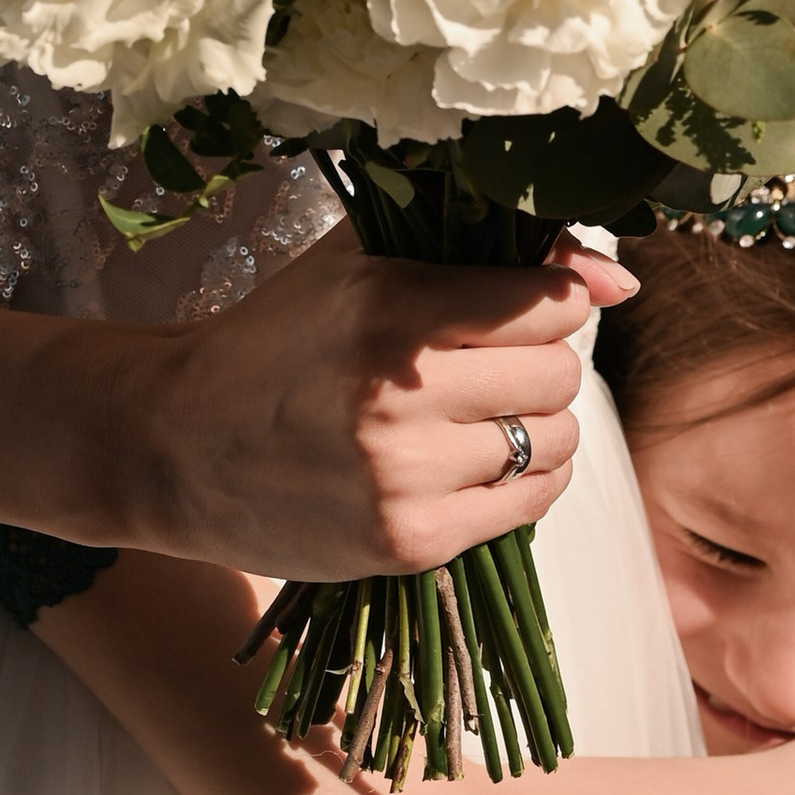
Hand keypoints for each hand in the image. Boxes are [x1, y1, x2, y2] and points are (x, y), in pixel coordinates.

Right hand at [137, 224, 635, 583]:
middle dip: (538, 365)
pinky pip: (531, 505)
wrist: (174, 443)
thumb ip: (487, 252)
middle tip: (485, 367)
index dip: (547, 303)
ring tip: (473, 418)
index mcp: (391, 307)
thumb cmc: (278, 338)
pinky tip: (472, 464)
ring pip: (556, 441)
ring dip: (533, 427)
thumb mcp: (363, 266)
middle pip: (560, 375)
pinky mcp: (408, 543)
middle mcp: (401, 393)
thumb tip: (619, 278)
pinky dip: (522, 482)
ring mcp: (405, 476)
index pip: (550, 304)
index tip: (518, 311)